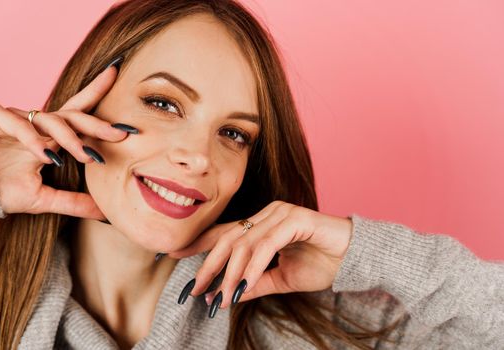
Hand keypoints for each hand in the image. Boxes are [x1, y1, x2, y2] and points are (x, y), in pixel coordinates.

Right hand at [0, 60, 135, 219]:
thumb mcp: (43, 199)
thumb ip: (74, 203)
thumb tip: (107, 213)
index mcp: (50, 138)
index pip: (79, 115)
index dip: (98, 97)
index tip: (122, 89)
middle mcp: (36, 125)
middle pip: (73, 115)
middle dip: (98, 123)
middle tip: (122, 134)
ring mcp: (15, 118)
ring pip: (49, 119)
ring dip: (69, 138)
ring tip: (84, 157)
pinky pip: (16, 122)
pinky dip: (32, 137)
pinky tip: (46, 155)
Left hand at [170, 200, 352, 316]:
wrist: (352, 258)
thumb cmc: (319, 264)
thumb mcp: (280, 279)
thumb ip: (255, 284)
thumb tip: (227, 296)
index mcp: (261, 224)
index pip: (224, 234)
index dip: (198, 245)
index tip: (173, 257)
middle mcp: (267, 214)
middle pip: (228, 238)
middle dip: (208, 265)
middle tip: (194, 289)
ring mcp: (280, 213)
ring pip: (245, 243)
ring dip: (232, 273)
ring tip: (221, 297)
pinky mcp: (294, 218)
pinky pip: (267, 244)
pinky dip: (254, 267)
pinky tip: (246, 286)